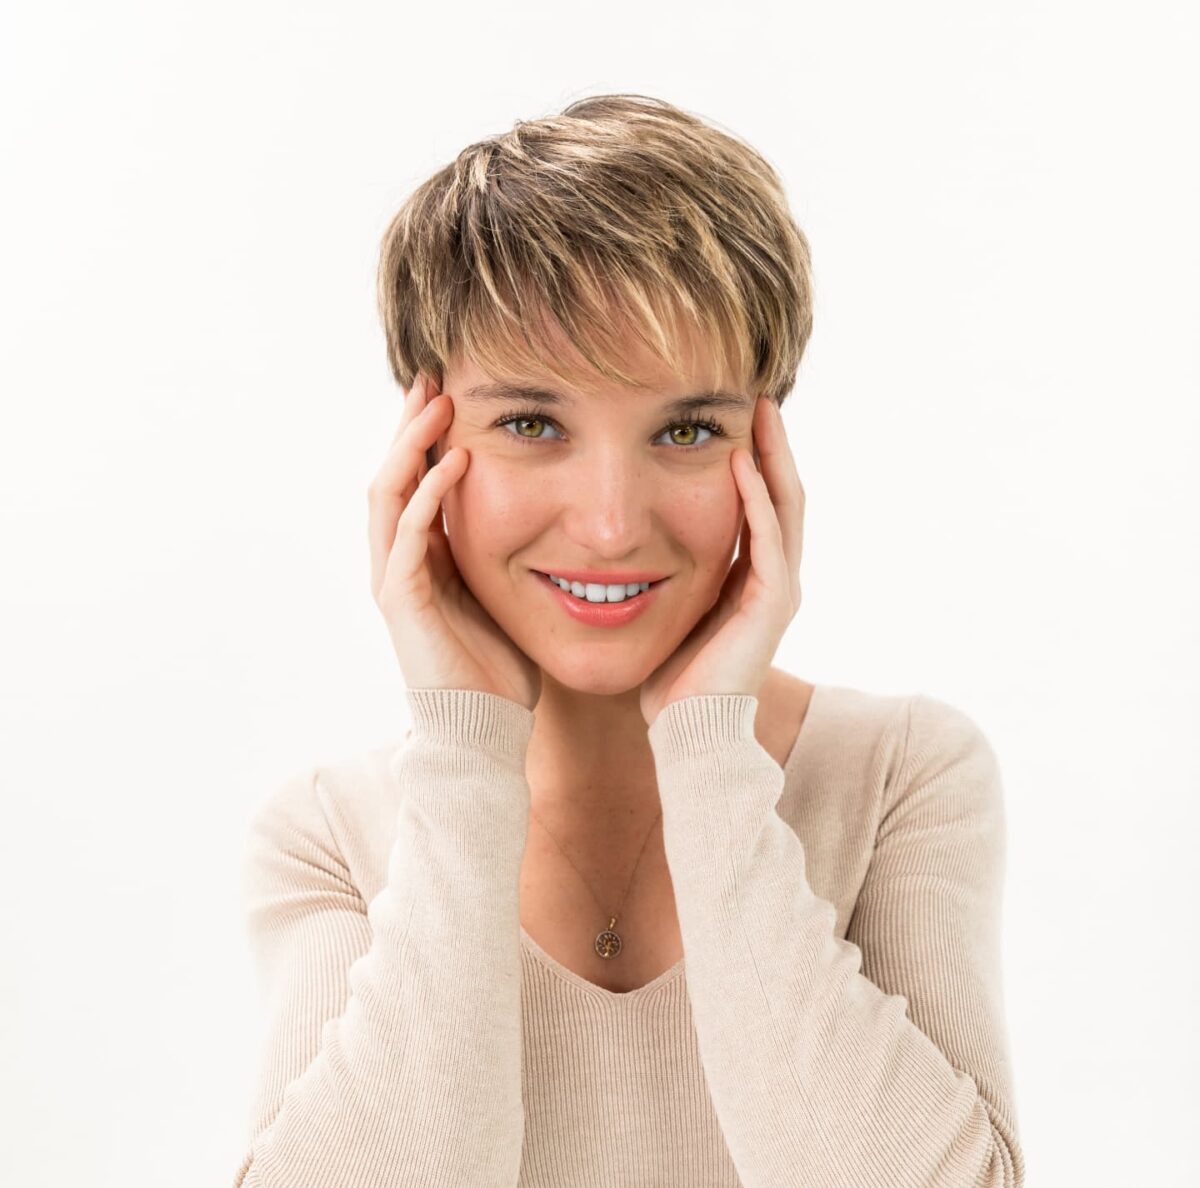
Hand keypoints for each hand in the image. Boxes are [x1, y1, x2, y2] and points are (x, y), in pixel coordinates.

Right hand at [368, 372, 542, 710]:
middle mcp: (398, 561)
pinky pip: (408, 535)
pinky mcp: (402, 600)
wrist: (485, 728)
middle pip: (392, 475)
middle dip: (410, 426)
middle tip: (433, 378)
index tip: (453, 393)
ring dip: (410, 445)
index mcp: (422, 557)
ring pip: (387, 493)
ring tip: (436, 403)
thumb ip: (508, 553)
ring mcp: (394, 579)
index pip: (414, 481)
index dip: (427, 437)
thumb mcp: (505, 594)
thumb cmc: (501, 666)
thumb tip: (549, 514)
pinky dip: (427, 494)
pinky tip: (455, 461)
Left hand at [639, 396, 804, 726]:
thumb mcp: (669, 607)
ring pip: (786, 507)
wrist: (686, 731)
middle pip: (783, 493)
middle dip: (773, 443)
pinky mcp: (772, 605)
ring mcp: (779, 590)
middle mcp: (776, 578)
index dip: (755, 457)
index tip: (733, 414)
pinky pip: (767, 540)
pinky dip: (755, 499)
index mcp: (753, 577)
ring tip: (760, 409)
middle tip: (758, 395)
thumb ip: (668, 571)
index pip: (761, 502)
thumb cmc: (669, 677)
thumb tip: (627, 540)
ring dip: (773, 456)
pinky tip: (740, 462)